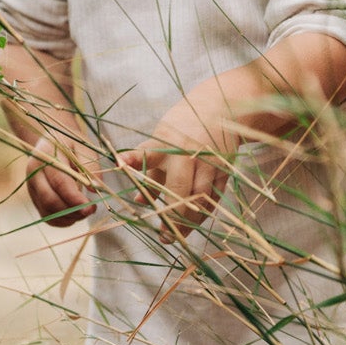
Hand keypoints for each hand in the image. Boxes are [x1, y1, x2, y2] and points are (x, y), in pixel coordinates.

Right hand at [25, 134, 98, 224]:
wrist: (51, 140)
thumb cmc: (70, 142)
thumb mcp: (83, 146)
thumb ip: (90, 165)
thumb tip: (95, 188)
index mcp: (45, 157)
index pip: (59, 183)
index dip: (75, 198)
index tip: (91, 206)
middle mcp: (34, 174)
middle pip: (50, 201)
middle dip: (72, 211)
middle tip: (91, 210)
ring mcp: (32, 188)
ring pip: (47, 212)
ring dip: (68, 217)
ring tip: (85, 212)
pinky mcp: (35, 198)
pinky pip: (46, 216)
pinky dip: (62, 221)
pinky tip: (75, 216)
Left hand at [120, 78, 247, 243]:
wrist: (222, 108)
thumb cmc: (182, 128)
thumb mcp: (161, 141)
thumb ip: (150, 171)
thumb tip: (139, 202)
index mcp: (166, 142)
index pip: (147, 152)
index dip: (134, 159)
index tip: (120, 164)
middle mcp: (188, 152)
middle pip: (180, 189)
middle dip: (171, 216)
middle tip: (164, 237)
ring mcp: (209, 162)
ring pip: (200, 199)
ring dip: (188, 222)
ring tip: (177, 237)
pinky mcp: (225, 169)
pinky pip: (214, 199)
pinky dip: (203, 214)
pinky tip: (193, 224)